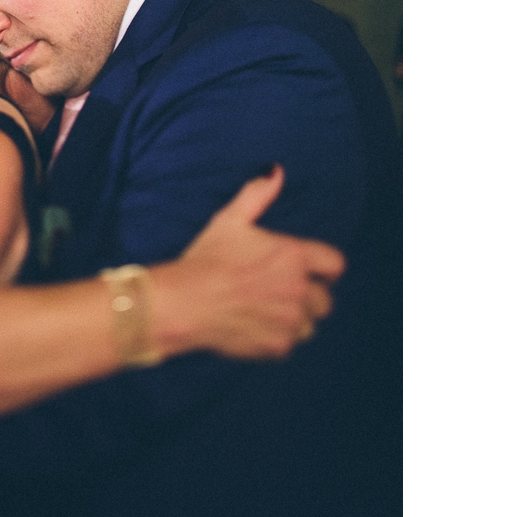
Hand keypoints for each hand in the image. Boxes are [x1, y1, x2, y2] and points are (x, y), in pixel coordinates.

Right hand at [154, 166, 345, 360]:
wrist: (182, 303)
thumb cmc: (205, 259)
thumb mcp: (229, 220)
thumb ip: (257, 195)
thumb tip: (277, 171)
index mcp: (294, 256)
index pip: (335, 265)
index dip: (321, 268)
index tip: (304, 271)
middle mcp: (299, 289)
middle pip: (325, 300)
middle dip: (307, 297)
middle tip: (277, 293)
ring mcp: (290, 320)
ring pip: (309, 325)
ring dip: (294, 320)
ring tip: (265, 312)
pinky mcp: (279, 345)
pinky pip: (289, 344)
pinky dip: (276, 338)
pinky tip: (253, 326)